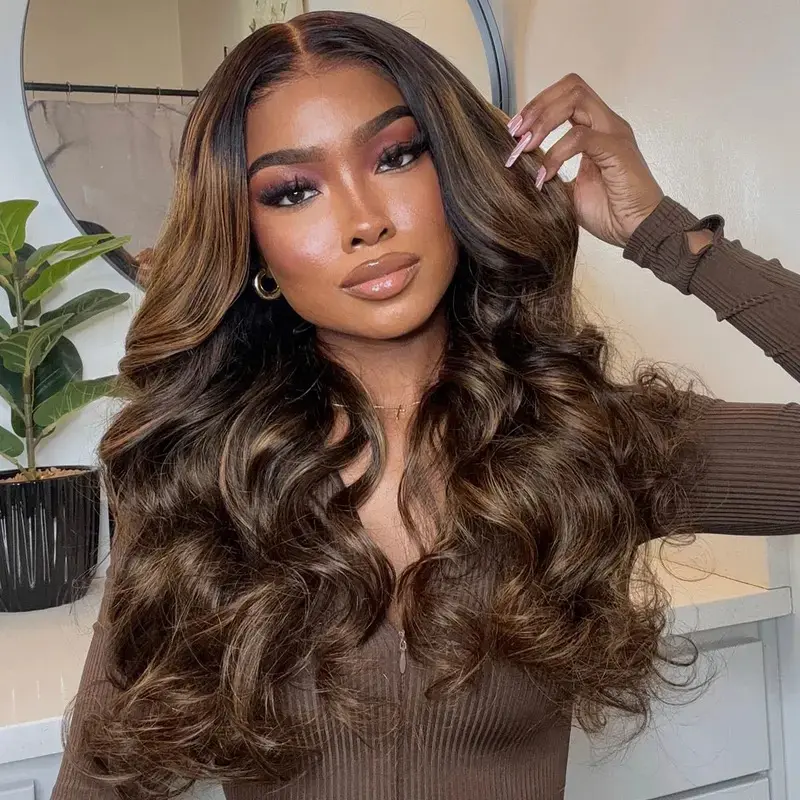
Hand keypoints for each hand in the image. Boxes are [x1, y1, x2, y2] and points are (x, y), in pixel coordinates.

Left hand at [506, 73, 663, 246]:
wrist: (637, 231)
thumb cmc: (609, 212)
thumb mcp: (566, 191)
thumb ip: (547, 172)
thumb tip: (518, 169)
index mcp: (596, 129)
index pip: (567, 95)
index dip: (538, 106)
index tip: (515, 131)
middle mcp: (606, 124)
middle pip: (570, 87)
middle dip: (536, 107)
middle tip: (515, 134)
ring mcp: (613, 133)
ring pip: (576, 100)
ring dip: (543, 122)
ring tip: (525, 148)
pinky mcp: (617, 150)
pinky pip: (581, 137)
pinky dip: (556, 154)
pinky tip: (544, 176)